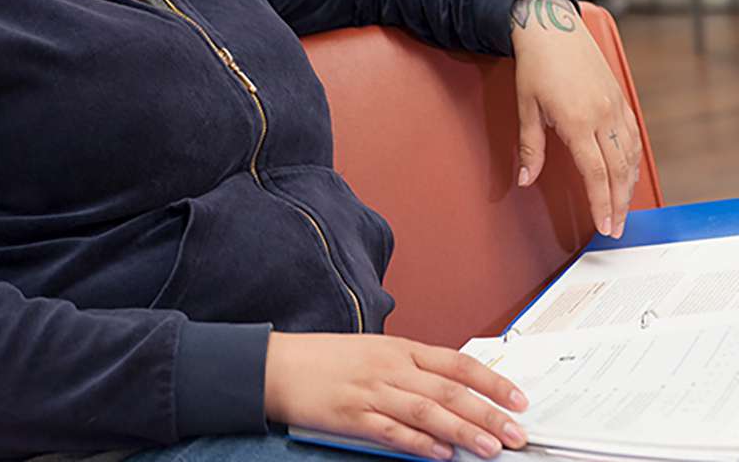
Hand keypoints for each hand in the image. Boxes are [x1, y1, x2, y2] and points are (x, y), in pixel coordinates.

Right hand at [264, 332, 528, 458]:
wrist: (281, 365)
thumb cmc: (328, 360)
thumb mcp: (374, 353)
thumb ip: (411, 371)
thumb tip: (451, 395)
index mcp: (398, 348)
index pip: (455, 363)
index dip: (491, 381)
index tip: (518, 399)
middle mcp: (390, 367)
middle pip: (449, 390)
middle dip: (488, 413)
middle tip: (517, 433)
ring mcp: (372, 391)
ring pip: (428, 411)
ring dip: (464, 431)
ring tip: (491, 448)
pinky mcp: (354, 416)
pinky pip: (394, 431)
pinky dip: (421, 444)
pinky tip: (442, 454)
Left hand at [510, 0, 641, 237]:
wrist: (552, 27)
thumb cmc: (535, 66)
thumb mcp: (526, 107)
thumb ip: (530, 147)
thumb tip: (525, 180)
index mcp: (577, 122)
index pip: (596, 174)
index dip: (600, 203)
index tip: (604, 226)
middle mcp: (603, 116)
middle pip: (618, 171)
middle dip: (618, 203)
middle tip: (615, 227)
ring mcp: (616, 106)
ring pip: (630, 156)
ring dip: (628, 186)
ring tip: (622, 208)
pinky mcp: (621, 98)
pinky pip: (633, 136)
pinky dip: (634, 160)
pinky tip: (630, 174)